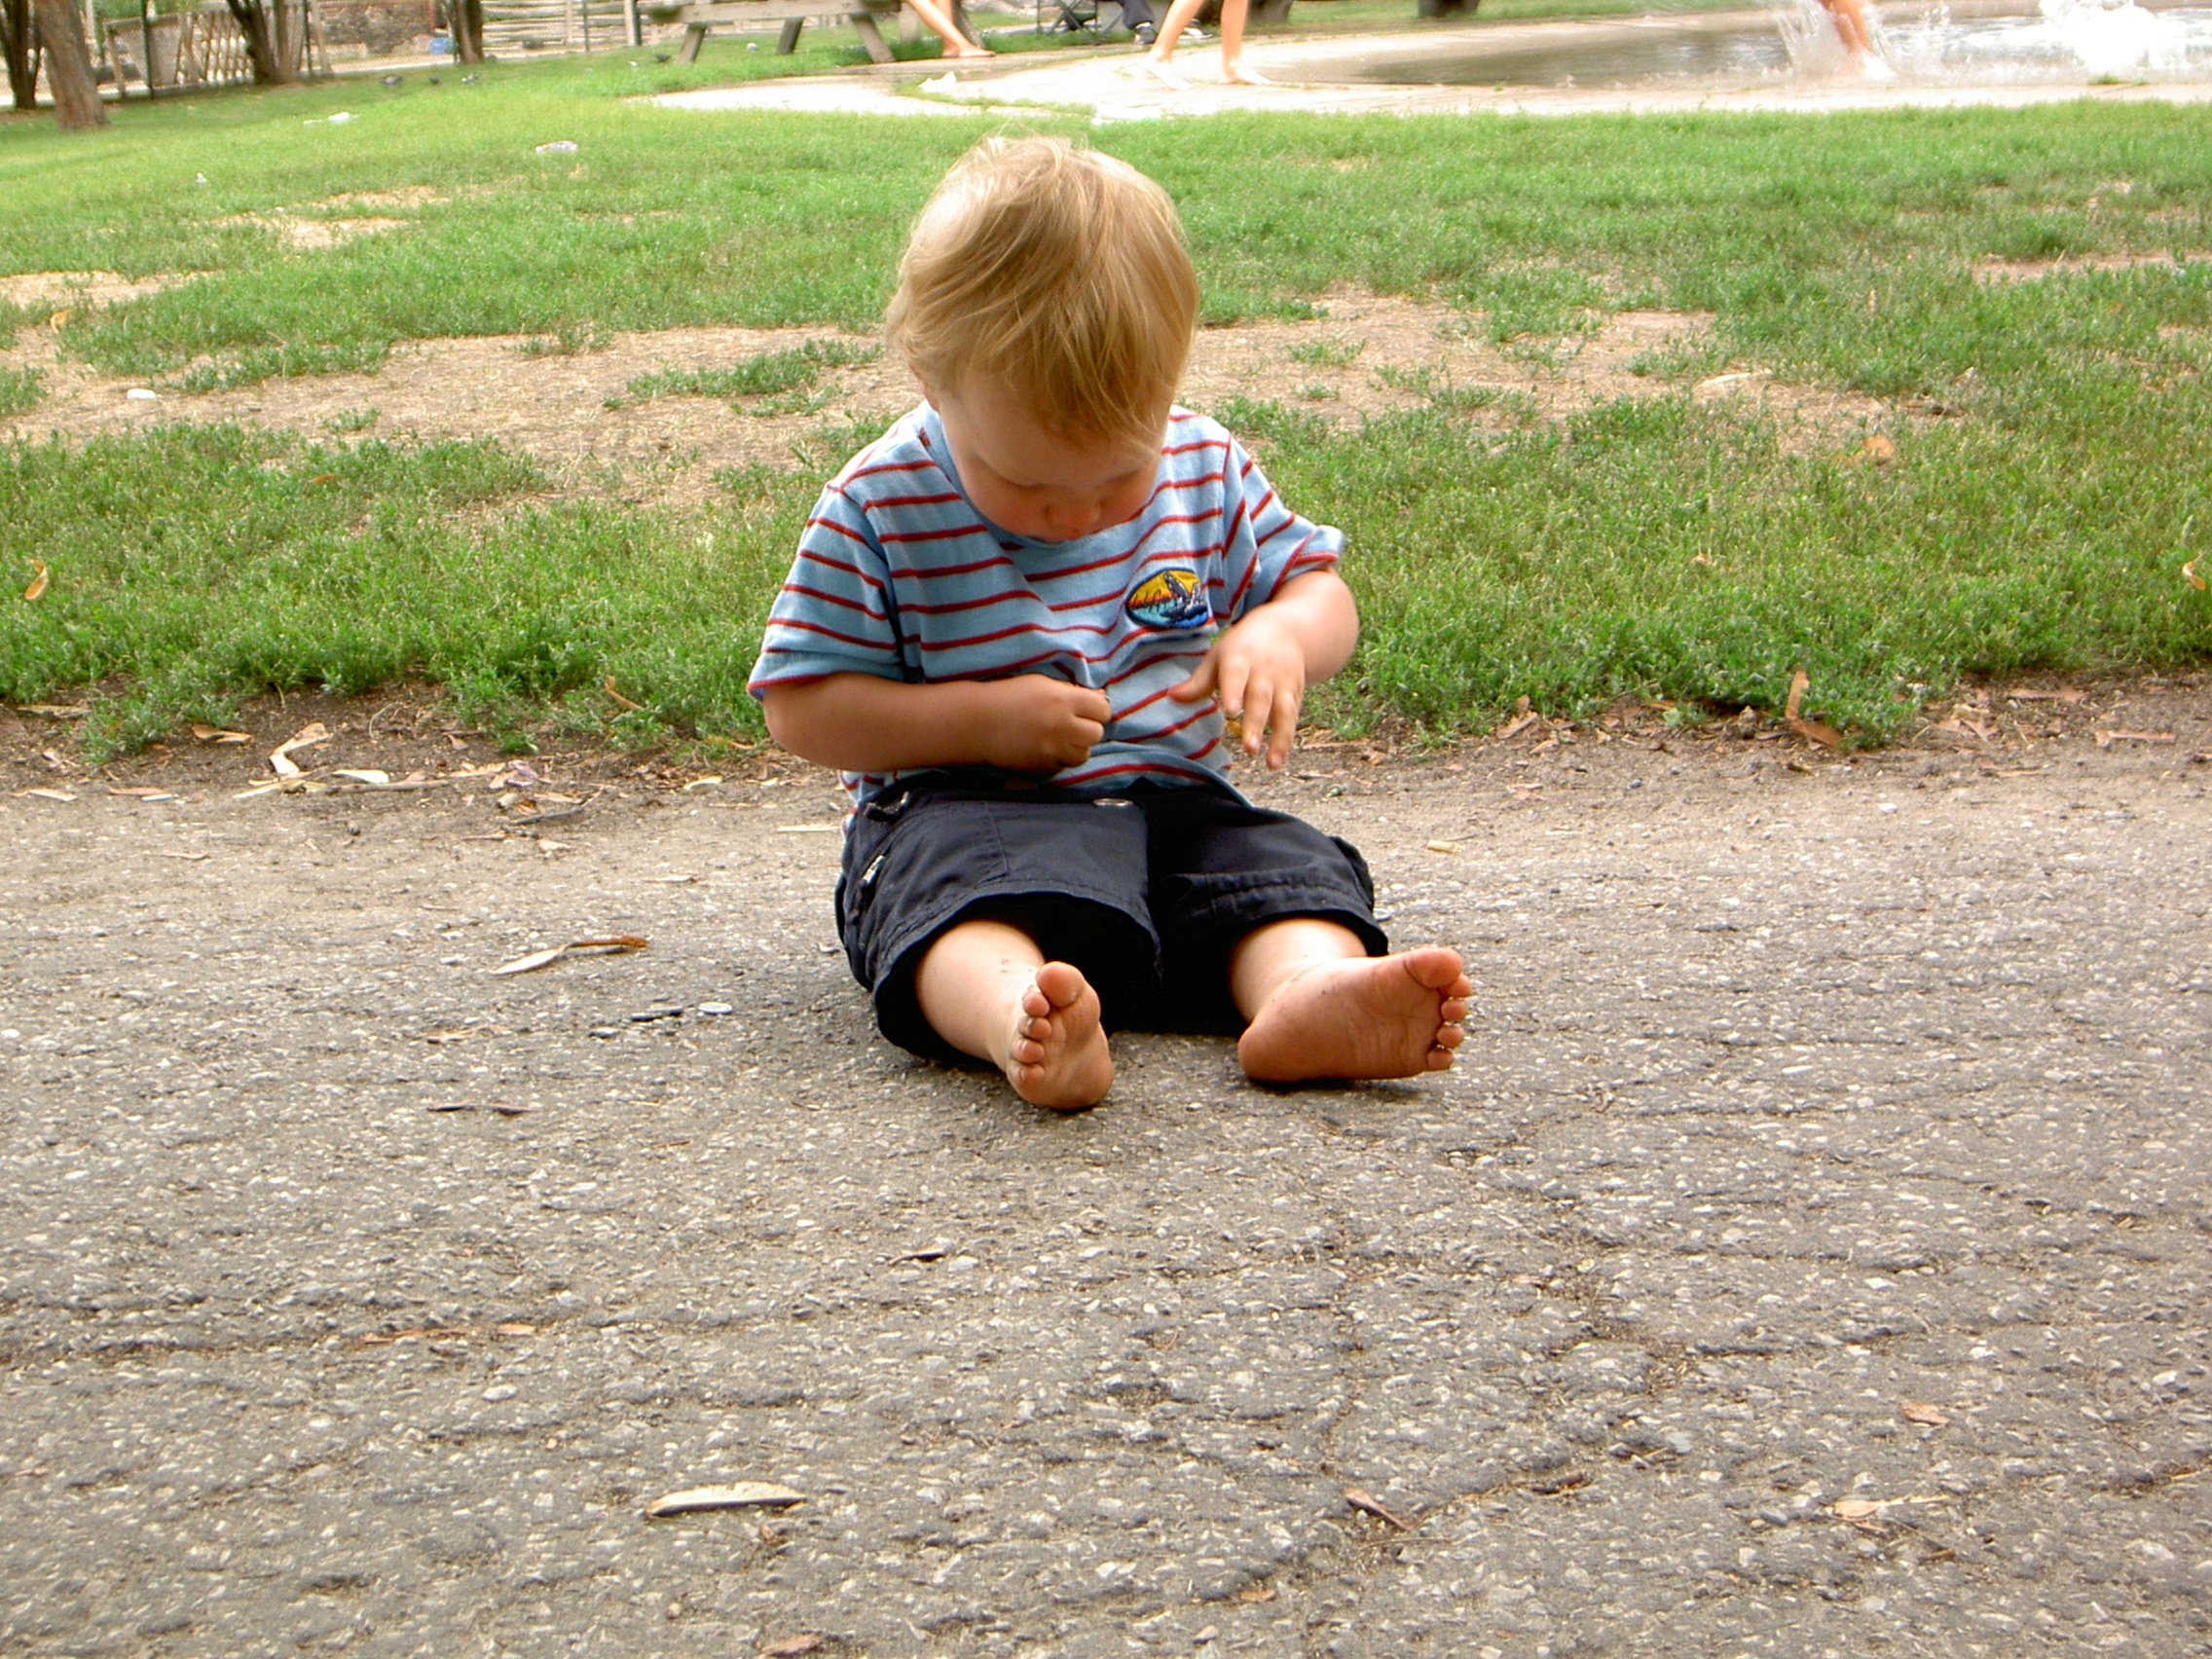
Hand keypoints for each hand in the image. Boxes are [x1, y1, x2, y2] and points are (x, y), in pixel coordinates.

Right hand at [977, 676, 1112, 771]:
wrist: (977, 722)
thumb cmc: (1007, 696)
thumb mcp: (1041, 684)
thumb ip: (1072, 691)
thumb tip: (1102, 698)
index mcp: (1063, 699)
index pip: (1102, 709)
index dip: (1097, 709)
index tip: (1087, 709)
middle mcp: (1062, 725)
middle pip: (1096, 734)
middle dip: (1088, 729)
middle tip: (1073, 724)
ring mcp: (1052, 749)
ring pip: (1083, 754)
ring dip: (1076, 747)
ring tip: (1061, 738)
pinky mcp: (1042, 765)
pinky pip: (1063, 765)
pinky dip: (1060, 758)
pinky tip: (1046, 748)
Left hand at [1168, 609, 1307, 768]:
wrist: (1285, 631)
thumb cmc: (1242, 649)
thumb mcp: (1218, 657)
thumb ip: (1199, 682)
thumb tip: (1172, 698)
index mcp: (1240, 658)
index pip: (1237, 675)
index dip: (1234, 691)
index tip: (1230, 710)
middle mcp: (1264, 671)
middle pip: (1261, 698)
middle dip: (1256, 723)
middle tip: (1249, 747)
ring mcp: (1283, 684)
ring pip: (1283, 711)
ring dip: (1279, 738)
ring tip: (1272, 763)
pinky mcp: (1296, 695)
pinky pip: (1292, 719)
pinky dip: (1286, 741)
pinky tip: (1277, 761)